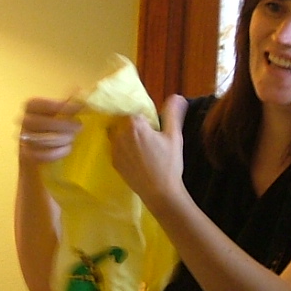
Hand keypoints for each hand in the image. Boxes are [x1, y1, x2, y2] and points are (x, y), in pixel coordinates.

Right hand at [17, 97, 83, 163]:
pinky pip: (42, 154)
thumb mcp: (60, 117)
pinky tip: (67, 149)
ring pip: (41, 139)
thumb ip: (67, 105)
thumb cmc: (55, 133)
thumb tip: (78, 89)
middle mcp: (23, 123)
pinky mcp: (27, 158)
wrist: (42, 163)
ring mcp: (23, 141)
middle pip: (38, 122)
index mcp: (30, 109)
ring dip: (62, 138)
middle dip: (62, 124)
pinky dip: (58, 152)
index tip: (75, 108)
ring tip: (73, 139)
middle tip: (79, 126)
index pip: (34, 104)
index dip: (54, 105)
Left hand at [108, 93, 186, 209]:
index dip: (146, 118)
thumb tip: (177, 97)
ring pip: (119, 134)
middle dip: (136, 126)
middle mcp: (119, 134)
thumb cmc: (169, 164)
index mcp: (134, 124)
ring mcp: (114, 149)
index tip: (155, 128)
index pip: (136, 111)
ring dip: (128, 136)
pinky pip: (117, 148)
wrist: (160, 193)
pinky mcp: (113, 161)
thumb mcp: (174, 136)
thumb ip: (173, 114)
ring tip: (144, 149)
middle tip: (151, 139)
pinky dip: (125, 149)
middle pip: (126, 121)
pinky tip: (138, 158)